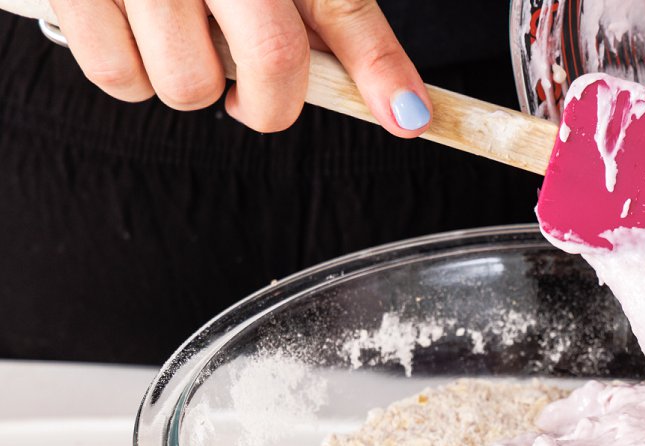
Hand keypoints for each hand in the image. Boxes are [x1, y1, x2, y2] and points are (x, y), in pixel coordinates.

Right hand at [48, 0, 431, 135]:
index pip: (344, 8)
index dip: (382, 70)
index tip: (409, 116)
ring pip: (187, 87)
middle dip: (269, 102)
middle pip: (272, 65)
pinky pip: (117, 76)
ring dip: (192, 83)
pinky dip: (132, 73)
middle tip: (252, 82)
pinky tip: (137, 28)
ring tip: (181, 30)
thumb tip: (406, 112)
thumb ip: (344, 27)